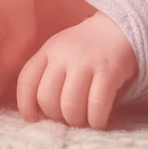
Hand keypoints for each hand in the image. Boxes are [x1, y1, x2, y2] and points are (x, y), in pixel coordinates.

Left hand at [16, 12, 136, 128]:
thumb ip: (48, 75)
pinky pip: (96, 106)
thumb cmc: (88, 48)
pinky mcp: (109, 71)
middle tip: (69, 117)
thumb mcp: (62, 52)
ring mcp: (86, 62)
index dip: (25, 104)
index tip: (33, 119)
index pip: (27, 80)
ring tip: (84, 120)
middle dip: (56, 117)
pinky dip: (96, 121)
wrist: (122, 27)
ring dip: (77, 121)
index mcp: (49, 50)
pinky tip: (99, 121)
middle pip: (47, 98)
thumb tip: (38, 113)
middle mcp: (64, 55)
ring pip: (70, 106)